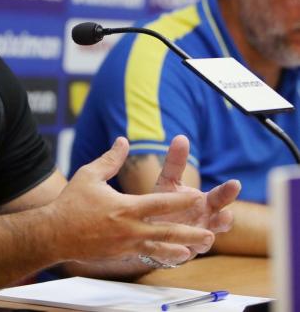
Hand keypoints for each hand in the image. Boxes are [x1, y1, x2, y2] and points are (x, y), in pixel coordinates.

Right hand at [50, 137, 213, 265]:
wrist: (54, 233)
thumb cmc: (71, 202)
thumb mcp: (89, 175)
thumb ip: (110, 159)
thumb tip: (123, 141)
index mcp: (125, 207)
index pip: (160, 204)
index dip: (182, 201)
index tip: (199, 198)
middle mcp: (129, 228)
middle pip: (167, 231)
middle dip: (190, 233)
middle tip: (211, 235)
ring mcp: (125, 245)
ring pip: (159, 248)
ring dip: (180, 248)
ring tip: (197, 249)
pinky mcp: (119, 254)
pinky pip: (145, 256)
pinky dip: (162, 256)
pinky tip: (172, 257)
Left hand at [150, 135, 240, 259]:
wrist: (153, 229)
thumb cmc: (166, 202)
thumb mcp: (168, 181)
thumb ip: (175, 162)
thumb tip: (181, 137)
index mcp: (204, 203)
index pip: (220, 196)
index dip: (228, 192)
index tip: (235, 183)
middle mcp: (205, 221)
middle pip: (221, 218)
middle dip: (226, 217)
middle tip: (228, 213)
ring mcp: (196, 237)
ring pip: (209, 239)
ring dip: (210, 236)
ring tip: (210, 233)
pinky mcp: (183, 250)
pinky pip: (187, 252)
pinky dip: (189, 250)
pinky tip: (188, 248)